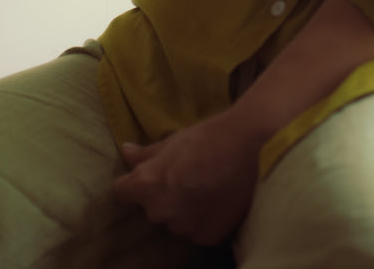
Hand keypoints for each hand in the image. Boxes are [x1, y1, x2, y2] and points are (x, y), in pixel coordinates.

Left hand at [113, 108, 261, 245]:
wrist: (251, 145)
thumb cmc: (209, 137)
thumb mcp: (173, 140)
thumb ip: (146, 153)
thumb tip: (125, 152)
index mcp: (148, 185)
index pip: (122, 192)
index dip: (132, 184)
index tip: (146, 176)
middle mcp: (161, 211)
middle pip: (152, 208)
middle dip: (164, 195)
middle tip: (186, 177)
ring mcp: (184, 227)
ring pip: (176, 221)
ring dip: (185, 210)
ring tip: (206, 188)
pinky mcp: (207, 237)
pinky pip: (198, 230)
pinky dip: (205, 219)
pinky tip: (218, 200)